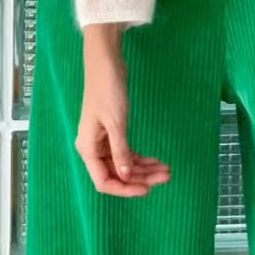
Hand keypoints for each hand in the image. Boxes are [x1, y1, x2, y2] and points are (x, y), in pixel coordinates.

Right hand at [77, 24, 170, 196]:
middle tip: (166, 176)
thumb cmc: (107, 90)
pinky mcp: (113, 133)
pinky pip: (126, 153)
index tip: (146, 189)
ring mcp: (103, 141)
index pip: (103, 181)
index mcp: (88, 148)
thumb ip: (120, 151)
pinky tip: (157, 160)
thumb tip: (126, 176)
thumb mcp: (115, 122)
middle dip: (141, 178)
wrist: (106, 64)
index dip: (124, 189)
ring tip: (167, 169)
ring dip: (144, 169)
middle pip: (117, 174)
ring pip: (124, 165)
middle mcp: (93, 148)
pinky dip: (141, 158)